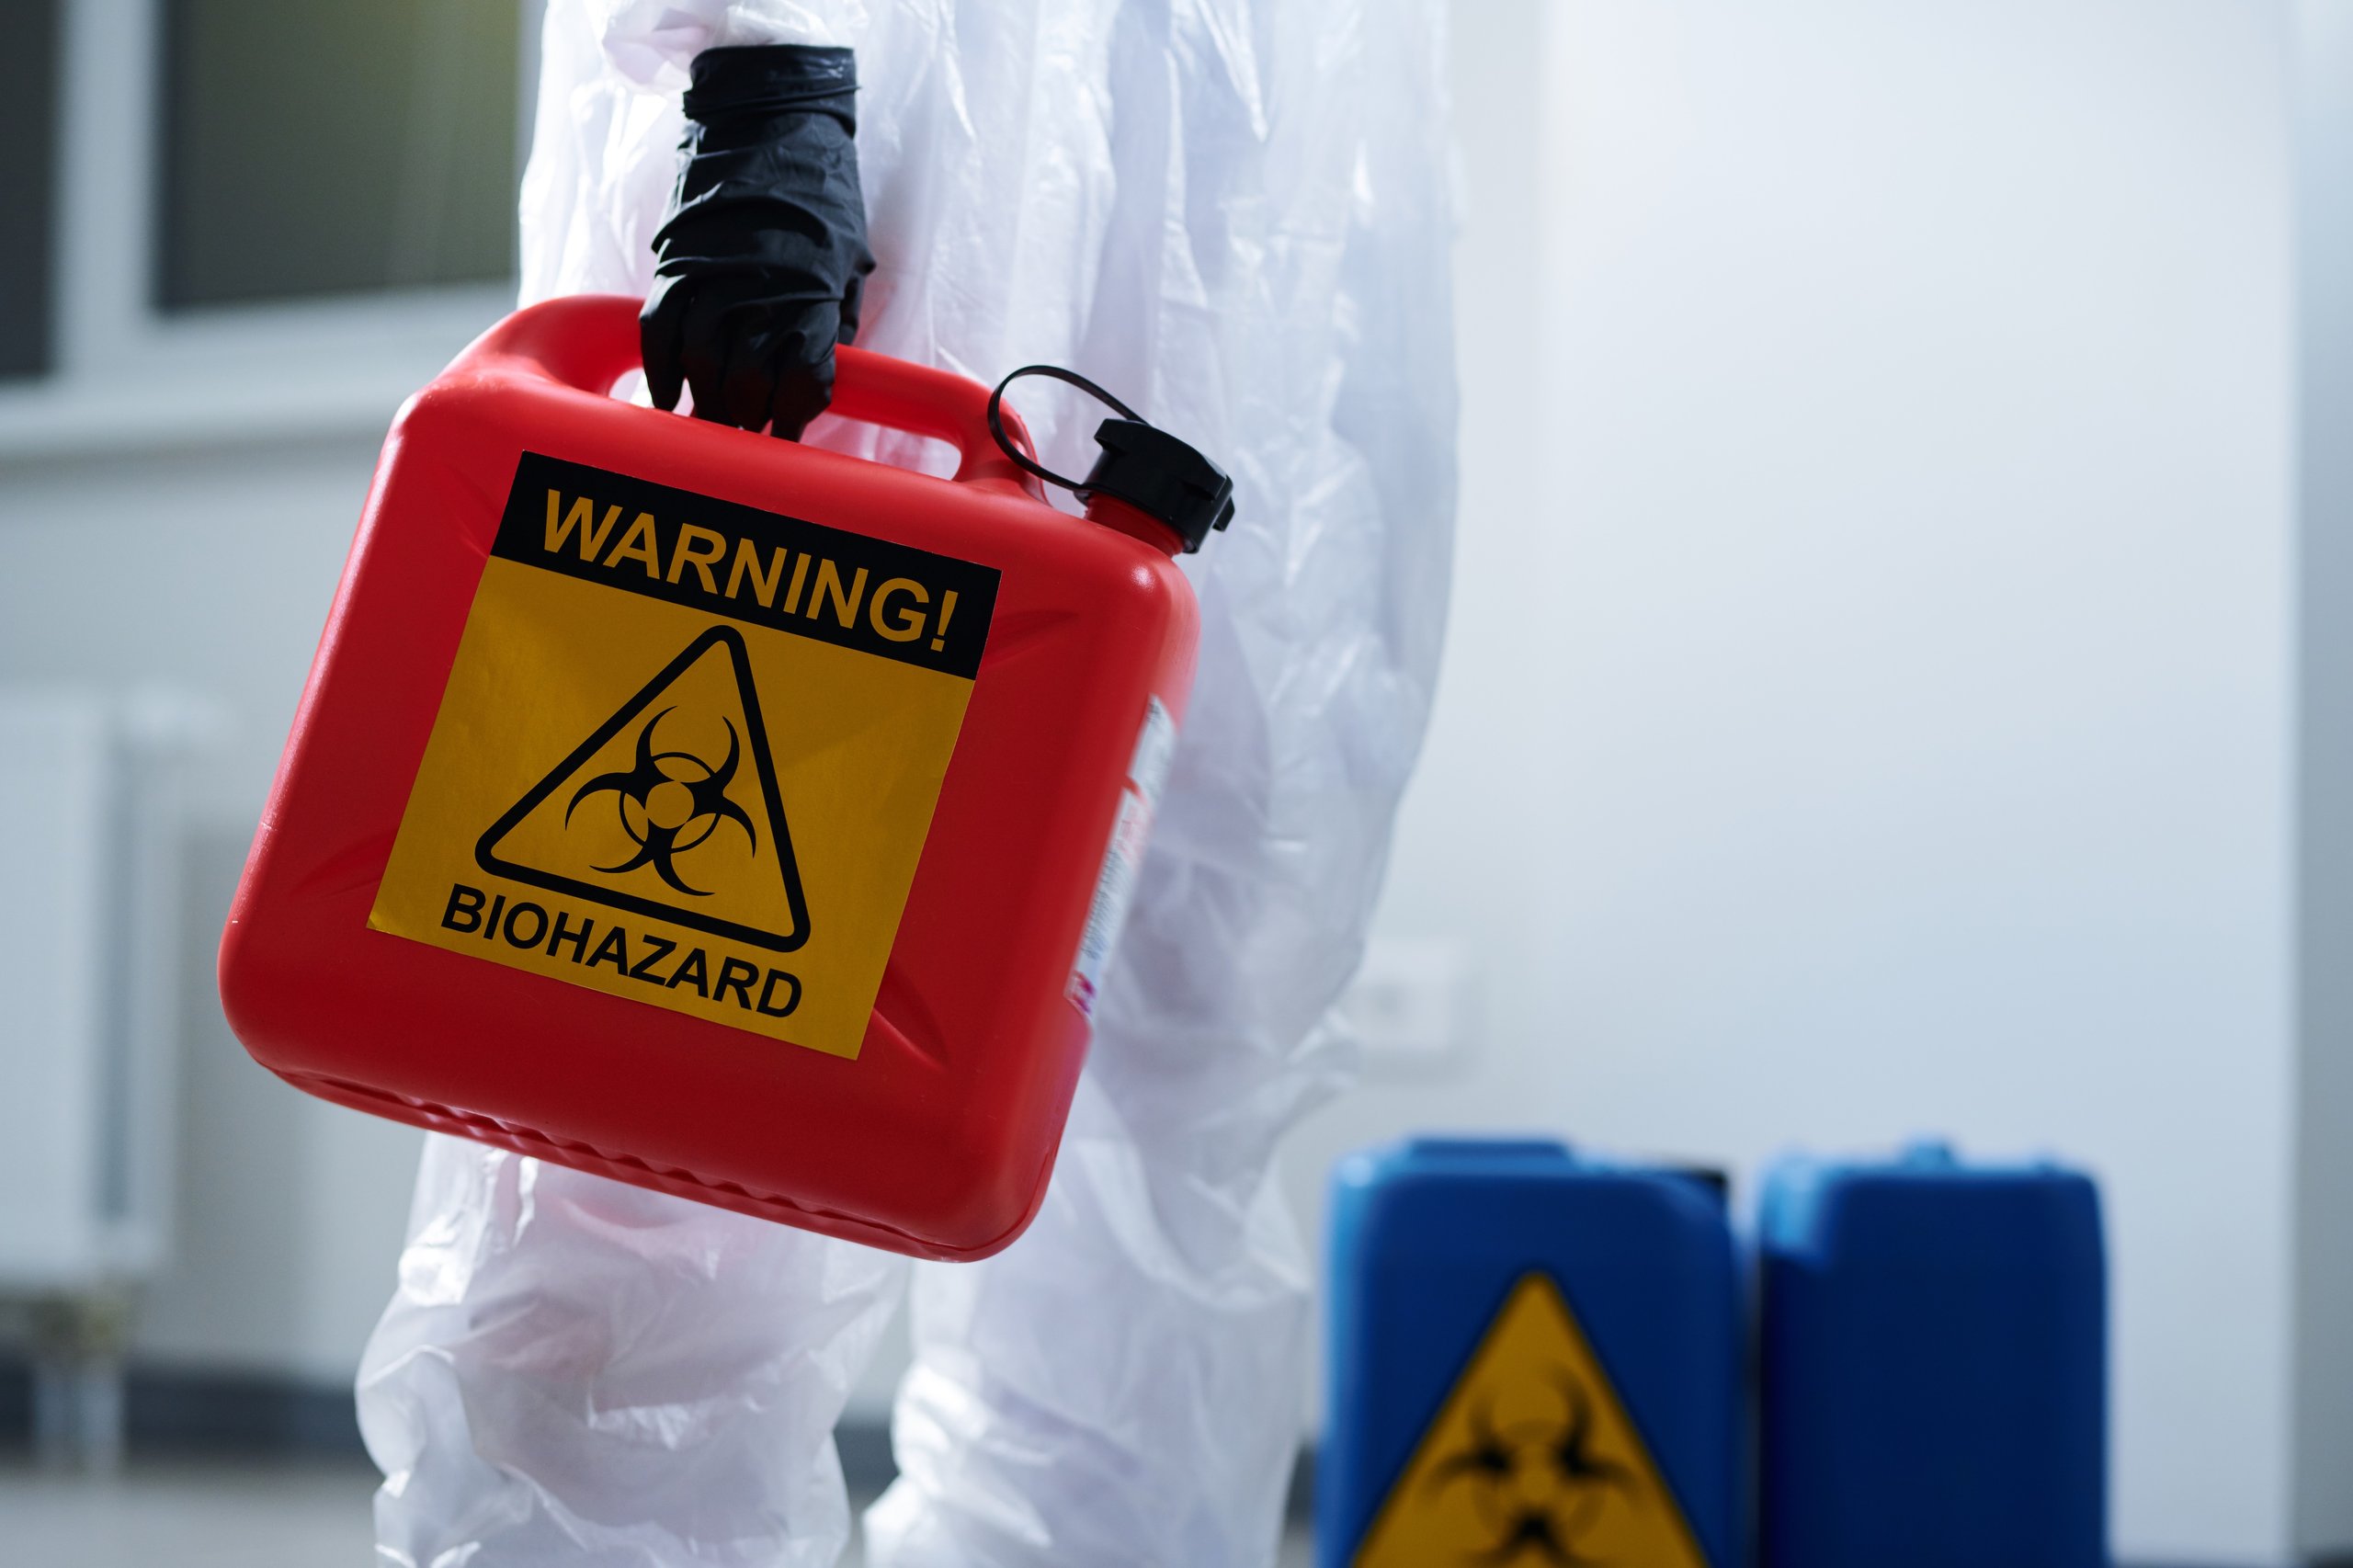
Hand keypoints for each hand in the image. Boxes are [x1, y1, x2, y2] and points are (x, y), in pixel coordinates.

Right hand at [641, 45, 873, 440]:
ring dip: (701, 402)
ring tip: (707, 421)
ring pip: (699, 364)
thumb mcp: (848, 262)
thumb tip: (817, 379)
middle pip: (745, 384)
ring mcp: (714, 279)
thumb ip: (833, 321)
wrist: (772, 123)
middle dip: (743, 418)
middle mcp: (762, 293)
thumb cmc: (821, 197)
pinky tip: (668, 396)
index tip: (785, 436)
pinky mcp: (675, 264)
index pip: (801, 382)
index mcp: (814, 297)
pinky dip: (660, 370)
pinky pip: (659, 331)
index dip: (791, 418)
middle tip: (741, 434)